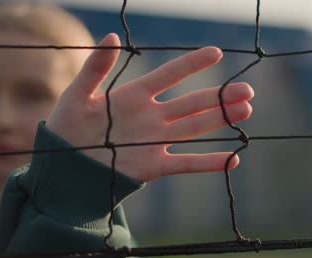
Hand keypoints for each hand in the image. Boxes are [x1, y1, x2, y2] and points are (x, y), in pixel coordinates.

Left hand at [46, 33, 253, 182]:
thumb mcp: (76, 95)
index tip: (215, 52)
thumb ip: (95, 68)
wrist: (65, 165)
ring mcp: (156, 141)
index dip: (191, 64)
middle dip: (220, 96)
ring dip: (220, 119)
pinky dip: (209, 162)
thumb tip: (112, 37)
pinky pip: (186, 164)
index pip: (169, 75)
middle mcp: (152, 117)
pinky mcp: (155, 166)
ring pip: (195, 128)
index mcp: (135, 96)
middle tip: (247, 90)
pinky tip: (232, 158)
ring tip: (245, 110)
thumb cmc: (67, 127)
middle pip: (192, 103)